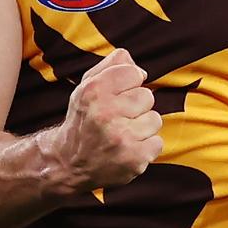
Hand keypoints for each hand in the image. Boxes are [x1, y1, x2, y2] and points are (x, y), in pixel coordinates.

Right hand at [55, 48, 162, 190]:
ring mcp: (121, 138)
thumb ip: (113, 65)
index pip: (134, 73)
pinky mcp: (133, 160)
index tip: (117, 95)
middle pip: (147, 96)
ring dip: (142, 127)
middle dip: (136, 106)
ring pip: (155, 119)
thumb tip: (142, 71)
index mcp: (94, 90)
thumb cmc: (85, 117)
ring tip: (123, 134)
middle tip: (118, 118)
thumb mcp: (88, 85)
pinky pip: (158, 143)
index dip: (129, 83)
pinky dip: (146, 147)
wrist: (69, 163)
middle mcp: (106, 113)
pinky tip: (127, 149)